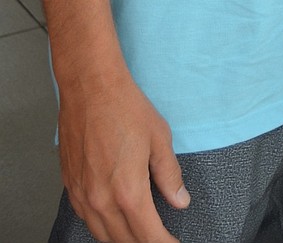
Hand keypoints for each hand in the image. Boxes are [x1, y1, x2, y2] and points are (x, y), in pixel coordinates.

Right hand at [57, 70, 189, 242]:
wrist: (90, 87)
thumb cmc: (125, 107)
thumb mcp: (160, 139)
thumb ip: (170, 175)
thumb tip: (180, 200)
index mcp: (128, 191)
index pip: (149, 236)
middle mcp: (101, 200)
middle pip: (124, 241)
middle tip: (160, 239)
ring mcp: (82, 195)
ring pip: (102, 235)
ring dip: (123, 239)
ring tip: (140, 234)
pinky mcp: (70, 185)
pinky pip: (86, 219)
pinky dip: (102, 227)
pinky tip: (113, 221)